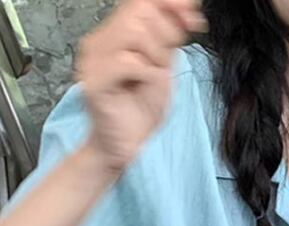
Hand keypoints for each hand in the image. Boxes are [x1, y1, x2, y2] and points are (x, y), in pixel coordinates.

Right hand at [77, 0, 206, 175]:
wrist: (123, 147)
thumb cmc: (139, 112)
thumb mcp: (163, 70)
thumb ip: (169, 42)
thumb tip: (188, 12)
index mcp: (114, 36)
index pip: (140, 3)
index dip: (169, 4)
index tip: (193, 12)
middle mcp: (99, 43)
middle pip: (137, 12)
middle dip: (166, 32)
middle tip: (169, 58)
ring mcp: (93, 61)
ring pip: (133, 32)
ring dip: (156, 54)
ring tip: (155, 75)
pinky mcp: (95, 83)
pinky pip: (126, 62)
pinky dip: (146, 72)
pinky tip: (145, 85)